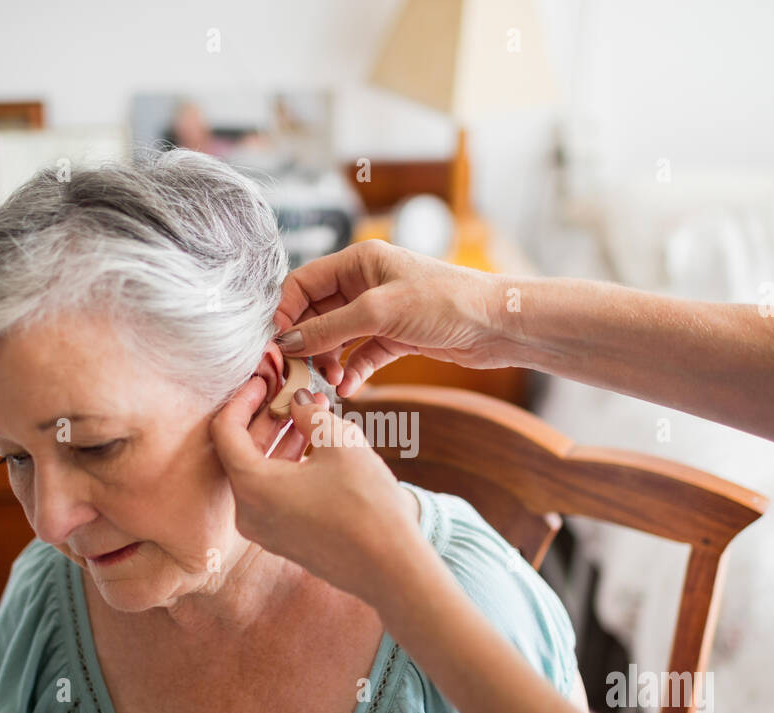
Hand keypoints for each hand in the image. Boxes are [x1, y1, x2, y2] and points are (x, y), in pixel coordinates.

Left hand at [209, 376, 420, 600]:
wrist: (390, 567)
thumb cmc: (365, 504)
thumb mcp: (339, 442)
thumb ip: (309, 414)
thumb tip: (297, 401)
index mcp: (251, 486)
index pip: (225, 431)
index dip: (242, 399)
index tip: (264, 380)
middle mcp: (249, 513)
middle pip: (243, 452)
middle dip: (269, 417)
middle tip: (292, 391)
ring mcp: (267, 531)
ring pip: (262, 473)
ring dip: (284, 440)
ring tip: (316, 413)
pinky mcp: (286, 540)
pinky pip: (276, 495)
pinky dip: (290, 467)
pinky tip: (319, 447)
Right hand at [273, 239, 516, 395]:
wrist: (496, 325)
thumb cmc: (446, 301)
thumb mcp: (379, 311)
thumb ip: (329, 328)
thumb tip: (288, 341)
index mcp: (359, 261)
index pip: (303, 283)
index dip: (286, 312)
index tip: (277, 344)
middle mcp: (366, 283)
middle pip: (317, 314)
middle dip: (307, 343)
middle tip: (300, 371)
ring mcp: (381, 312)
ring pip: (338, 338)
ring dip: (330, 361)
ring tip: (332, 382)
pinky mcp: (396, 338)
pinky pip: (362, 355)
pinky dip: (353, 371)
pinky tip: (350, 389)